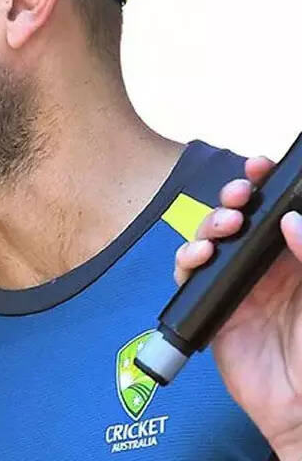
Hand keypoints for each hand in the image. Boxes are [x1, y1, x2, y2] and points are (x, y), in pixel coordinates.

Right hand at [174, 156, 301, 458]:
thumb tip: (290, 221)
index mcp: (297, 260)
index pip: (277, 213)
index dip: (265, 186)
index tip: (259, 167)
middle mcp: (267, 269)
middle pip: (239, 220)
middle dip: (232, 199)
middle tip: (238, 194)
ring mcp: (238, 288)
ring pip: (210, 241)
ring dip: (209, 226)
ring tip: (222, 228)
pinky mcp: (212, 310)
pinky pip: (189, 277)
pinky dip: (187, 260)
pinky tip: (199, 256)